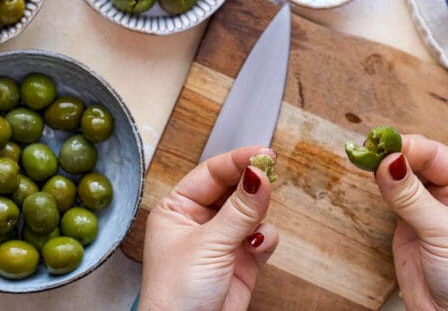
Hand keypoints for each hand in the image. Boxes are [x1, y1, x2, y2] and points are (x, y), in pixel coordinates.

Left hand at [139, 146, 278, 310]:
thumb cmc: (176, 293)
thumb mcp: (208, 244)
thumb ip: (239, 210)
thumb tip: (259, 175)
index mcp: (177, 208)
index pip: (211, 172)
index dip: (237, 160)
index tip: (263, 153)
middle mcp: (200, 220)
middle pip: (234, 187)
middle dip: (252, 185)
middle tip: (271, 173)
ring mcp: (223, 239)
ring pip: (253, 210)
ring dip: (259, 215)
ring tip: (255, 225)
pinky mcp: (243, 259)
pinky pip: (264, 236)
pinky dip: (265, 239)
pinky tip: (257, 248)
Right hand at [375, 134, 447, 309]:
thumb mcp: (443, 231)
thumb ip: (412, 196)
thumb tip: (389, 163)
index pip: (437, 154)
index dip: (410, 148)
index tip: (384, 148)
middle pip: (418, 161)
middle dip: (395, 155)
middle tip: (370, 151)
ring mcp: (427, 207)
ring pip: (402, 175)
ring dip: (384, 167)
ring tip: (366, 159)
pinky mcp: (407, 221)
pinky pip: (391, 194)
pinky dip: (379, 184)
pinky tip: (371, 176)